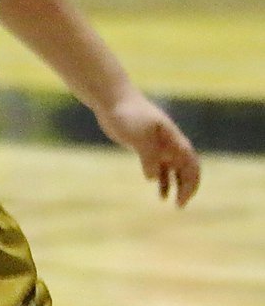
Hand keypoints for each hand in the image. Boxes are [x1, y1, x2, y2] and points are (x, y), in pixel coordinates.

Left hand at [93, 89, 200, 206]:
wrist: (113, 100)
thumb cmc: (129, 114)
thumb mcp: (140, 135)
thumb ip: (148, 156)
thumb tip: (152, 178)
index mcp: (173, 140)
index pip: (191, 164)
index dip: (192, 182)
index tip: (182, 198)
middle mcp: (170, 144)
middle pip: (186, 169)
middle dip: (186, 188)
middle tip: (179, 205)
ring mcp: (158, 146)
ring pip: (174, 170)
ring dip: (176, 186)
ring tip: (172, 203)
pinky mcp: (145, 148)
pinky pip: (159, 168)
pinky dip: (162, 180)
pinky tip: (160, 193)